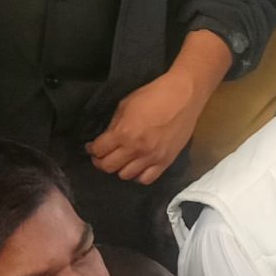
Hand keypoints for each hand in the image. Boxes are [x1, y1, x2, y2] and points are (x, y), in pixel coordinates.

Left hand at [88, 68, 210, 185]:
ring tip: (121, 160)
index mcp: (123, 133)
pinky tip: (137, 167)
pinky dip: (138, 176)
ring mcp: (151, 158)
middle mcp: (135, 150)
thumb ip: (114, 125)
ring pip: (125, 176)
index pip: (99, 151)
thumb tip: (107, 137)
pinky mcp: (165, 162)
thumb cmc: (153, 95)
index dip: (92, 149)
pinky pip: (146, 179)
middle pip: (108, 167)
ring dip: (119, 168)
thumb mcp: (126, 104)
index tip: (92, 147)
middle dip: (101, 162)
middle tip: (102, 156)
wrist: (183, 96)